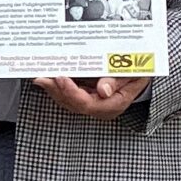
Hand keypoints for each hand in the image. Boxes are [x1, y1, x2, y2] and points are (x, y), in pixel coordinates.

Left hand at [33, 74, 149, 119]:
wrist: (141, 74)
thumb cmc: (137, 72)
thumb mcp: (133, 74)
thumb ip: (117, 82)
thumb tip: (103, 90)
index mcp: (112, 105)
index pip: (87, 104)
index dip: (71, 92)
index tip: (61, 78)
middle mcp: (99, 108)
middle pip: (72, 103)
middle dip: (55, 90)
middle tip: (41, 77)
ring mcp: (92, 104)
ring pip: (67, 100)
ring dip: (52, 88)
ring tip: (39, 76)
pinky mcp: (86, 97)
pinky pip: (68, 94)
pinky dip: (57, 85)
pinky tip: (46, 76)